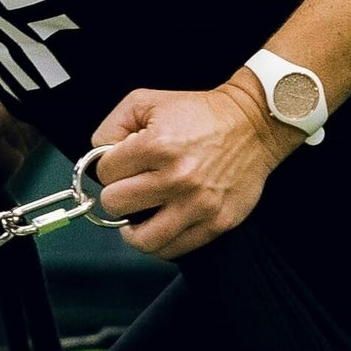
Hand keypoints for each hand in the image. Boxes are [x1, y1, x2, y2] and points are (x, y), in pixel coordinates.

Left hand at [87, 82, 291, 259]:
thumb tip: (97, 155)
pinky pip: (174, 249)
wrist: (253, 124)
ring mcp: (197, 205)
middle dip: (117, 196)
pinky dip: (161, 242)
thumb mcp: (148, 101)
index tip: (123, 165)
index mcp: (157, 146)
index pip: (105, 173)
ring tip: (137, 218)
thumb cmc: (201, 113)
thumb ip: (112, 125)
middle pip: (116, 205)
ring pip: (142, 240)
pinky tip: (162, 225)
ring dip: (133, 230)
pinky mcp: (216, 223)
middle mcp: (177, 178)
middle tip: (128, 189)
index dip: (109, 168)